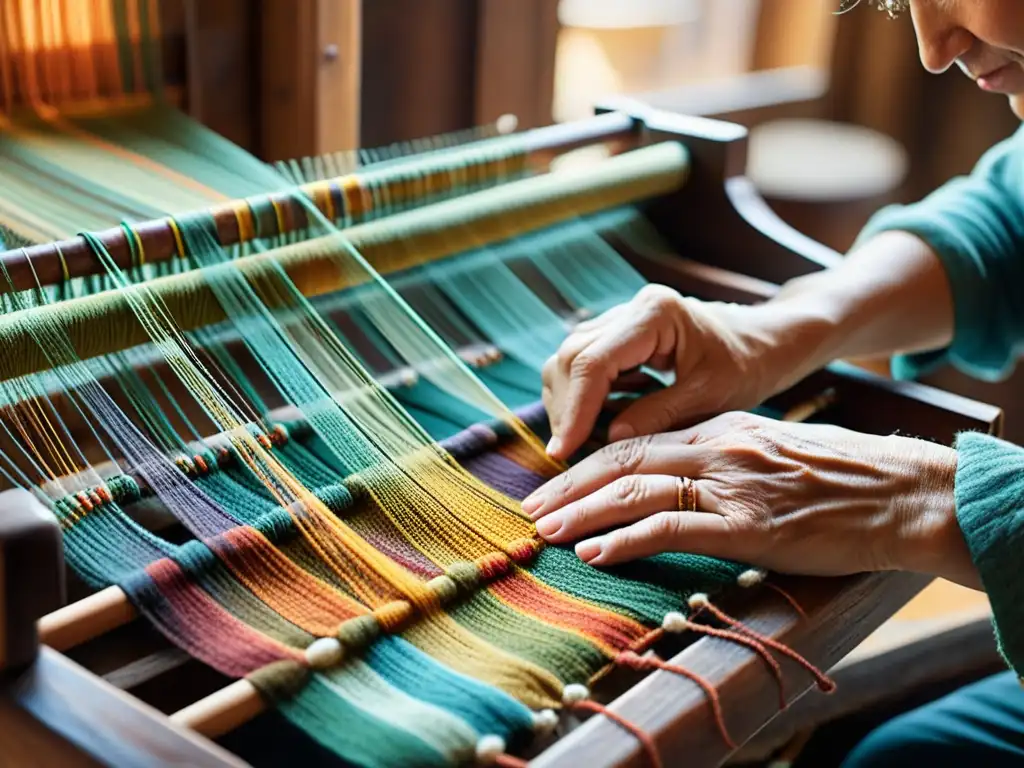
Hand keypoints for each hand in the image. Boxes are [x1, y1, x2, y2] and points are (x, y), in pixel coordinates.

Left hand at [523, 412, 979, 588]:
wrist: (903, 492)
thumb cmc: (840, 478)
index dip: (588, 464)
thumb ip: (722, 458)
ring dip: (583, 512)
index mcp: (719, 428)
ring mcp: (731, 485)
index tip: (556, 485)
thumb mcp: (770, 451)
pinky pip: (672, 527)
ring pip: (636, 489)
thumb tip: (677, 480)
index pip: (635, 441)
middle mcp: (716, 448)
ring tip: (546, 532)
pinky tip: (594, 552)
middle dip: (570, 486)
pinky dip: (626, 540)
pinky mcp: (748, 525)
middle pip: (622, 460)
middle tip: (530, 510)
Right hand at [540, 284, 821, 460]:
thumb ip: (660, 415)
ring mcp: (619, 320)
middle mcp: (629, 309)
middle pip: (570, 357)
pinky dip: (581, 398)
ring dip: (568, 404)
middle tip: (567, 454)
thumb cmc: (745, 367)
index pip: (593, 362)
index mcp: (655, 314)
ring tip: (581, 443)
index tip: (563, 451)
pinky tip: (599, 424)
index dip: (574, 408)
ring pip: (567, 360)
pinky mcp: (616, 336)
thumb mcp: (710, 397)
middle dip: (565, 409)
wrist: (759, 344)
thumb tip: (610, 440)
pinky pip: (581, 366)